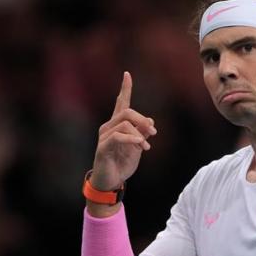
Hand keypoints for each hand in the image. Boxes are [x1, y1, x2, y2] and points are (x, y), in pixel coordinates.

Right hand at [90, 72, 156, 191]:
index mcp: (118, 125)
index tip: (127, 74)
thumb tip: (151, 122)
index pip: (121, 103)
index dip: (125, 89)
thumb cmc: (122, 163)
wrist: (111, 182)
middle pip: (126, 111)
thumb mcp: (138, 147)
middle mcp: (109, 127)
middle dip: (142, 119)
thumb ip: (143, 134)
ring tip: (146, 146)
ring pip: (124, 123)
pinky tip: (140, 145)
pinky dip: (131, 139)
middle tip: (153, 133)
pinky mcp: (103, 147)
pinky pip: (118, 136)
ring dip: (139, 134)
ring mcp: (104, 136)